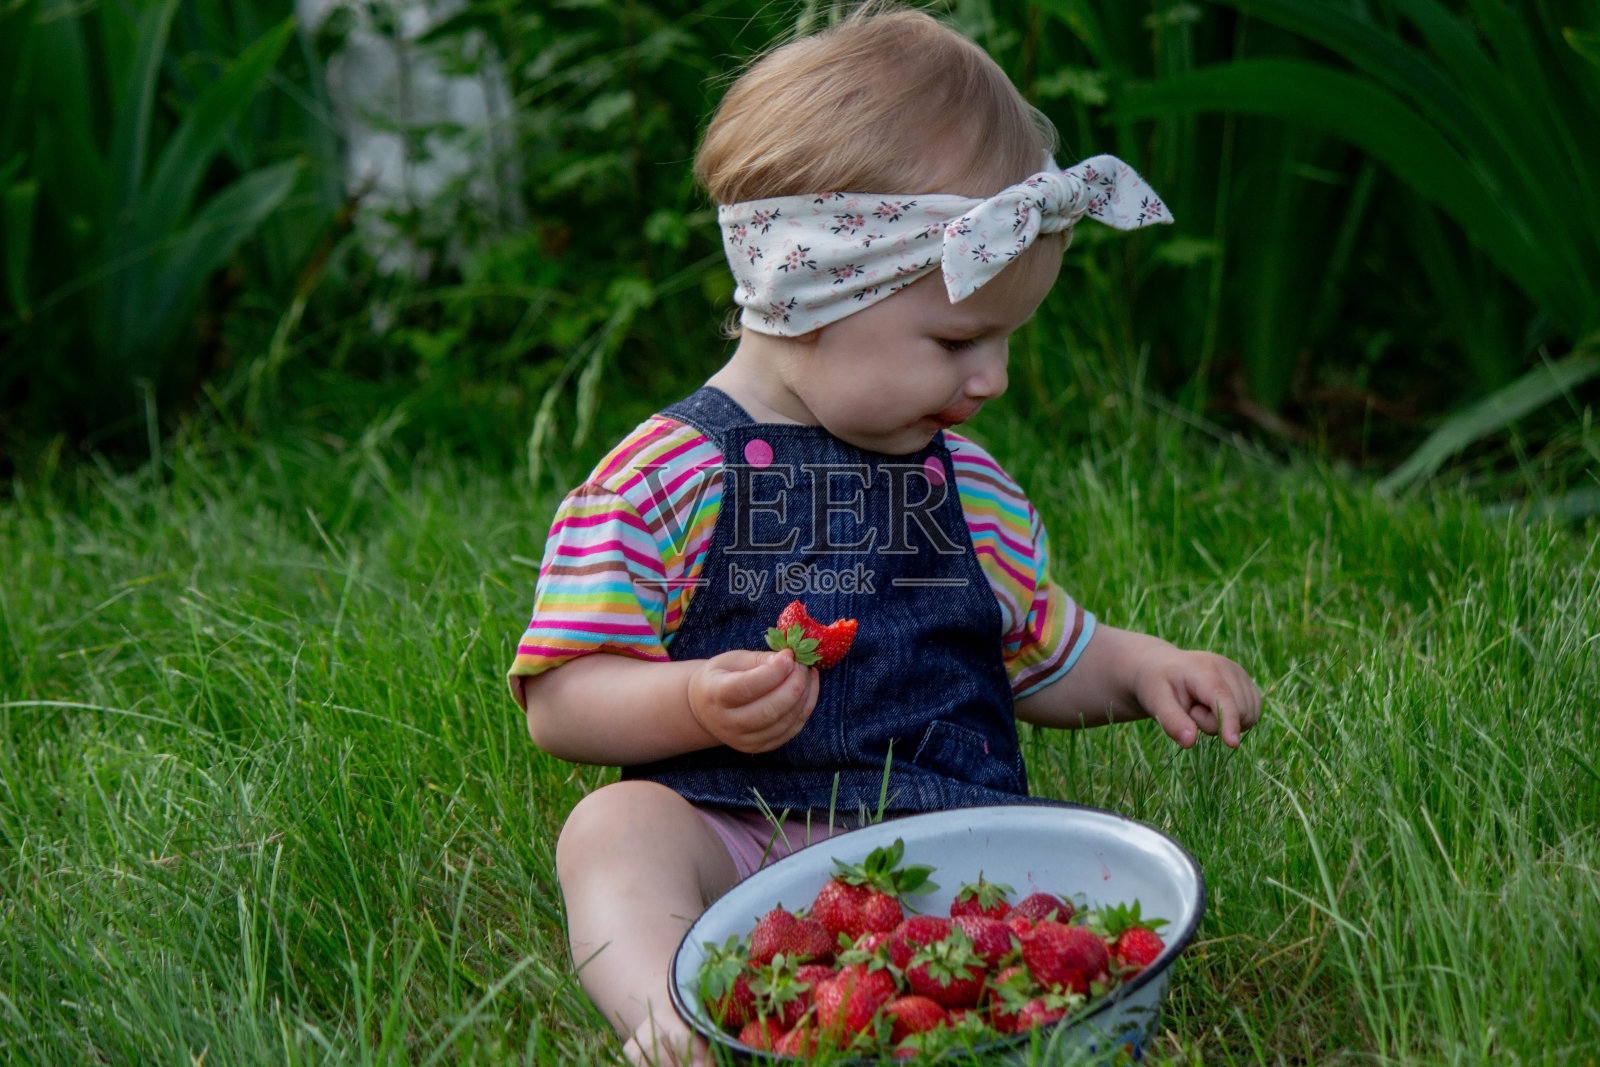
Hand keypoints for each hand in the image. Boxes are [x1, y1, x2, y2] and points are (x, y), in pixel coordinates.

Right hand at [686, 648, 818, 753]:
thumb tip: (789, 659)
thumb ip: (759, 660)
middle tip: (802, 665)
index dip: (773, 672)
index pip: (746, 687)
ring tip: (807, 674)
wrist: (706, 709)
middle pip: (768, 710)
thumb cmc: (721, 677)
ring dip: (804, 696)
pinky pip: (791, 731)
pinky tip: (808, 688)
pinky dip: (805, 708)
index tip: (789, 656)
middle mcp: (727, 723)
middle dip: (794, 685)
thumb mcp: (732, 660)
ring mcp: (744, 740)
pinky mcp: (760, 747)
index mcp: (715, 695)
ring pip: (784, 722)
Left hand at [1131, 646, 1259, 748]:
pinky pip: (1252, 714)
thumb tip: (1190, 742)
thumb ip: (1171, 721)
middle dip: (1213, 723)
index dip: (1228, 720)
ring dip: (1224, 722)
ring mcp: (1240, 674)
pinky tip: (1215, 708)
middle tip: (1191, 709)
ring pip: (1248, 716)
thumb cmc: (1157, 685)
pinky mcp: (1247, 684)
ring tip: (1200, 706)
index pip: (1222, 696)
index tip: (1232, 743)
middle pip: (1237, 711)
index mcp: (1202, 669)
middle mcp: (1227, 667)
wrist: (1163, 668)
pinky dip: (1236, 719)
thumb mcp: (1155, 701)